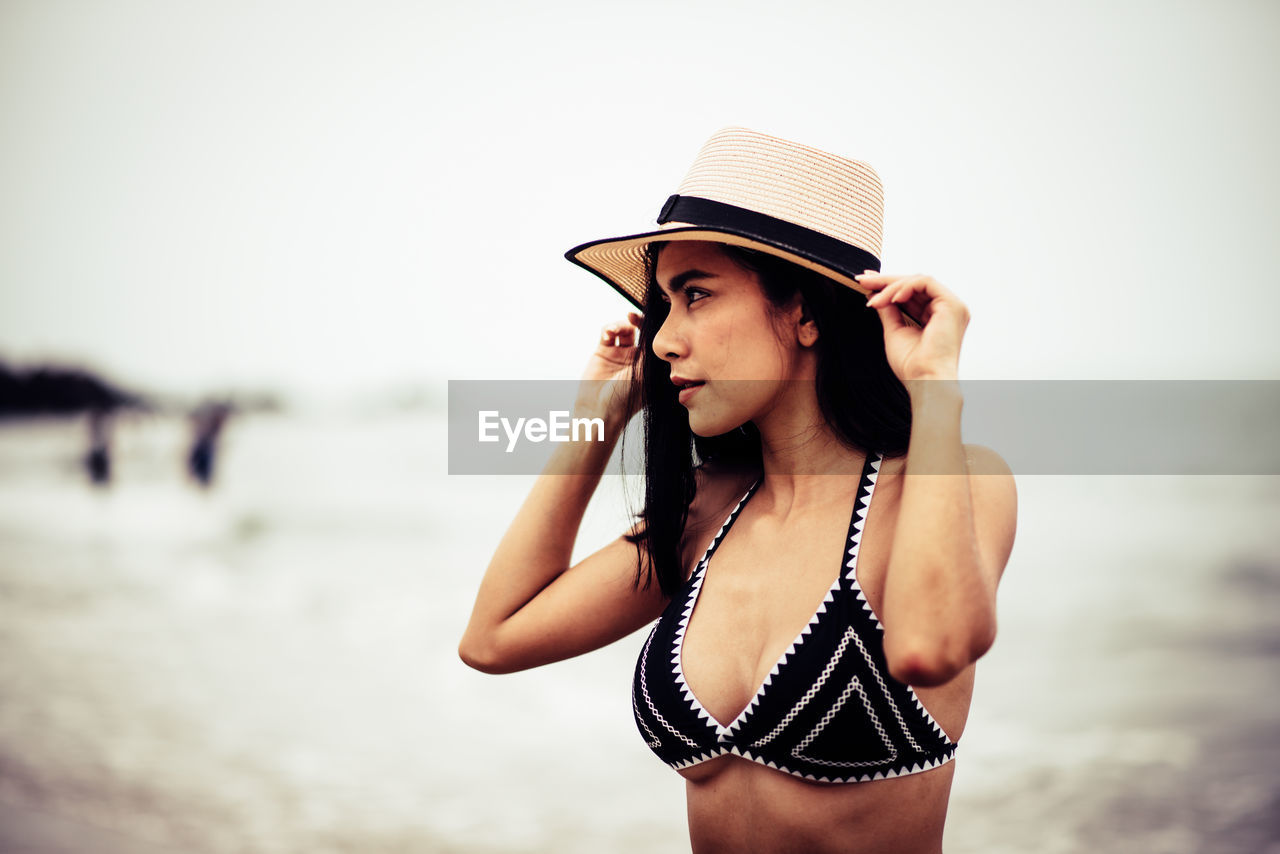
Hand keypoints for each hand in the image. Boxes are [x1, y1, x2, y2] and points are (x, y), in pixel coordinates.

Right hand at [575, 311, 644, 428]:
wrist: (600, 412)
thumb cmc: (627, 399)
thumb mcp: (647, 375)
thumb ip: (653, 353)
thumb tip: (662, 332)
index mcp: (650, 364)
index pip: (655, 339)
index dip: (654, 326)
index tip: (650, 319)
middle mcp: (636, 358)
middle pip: (640, 330)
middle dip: (637, 320)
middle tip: (632, 316)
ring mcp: (619, 354)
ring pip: (623, 329)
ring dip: (620, 324)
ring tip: (615, 330)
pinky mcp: (603, 352)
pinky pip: (607, 333)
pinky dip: (608, 329)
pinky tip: (608, 334)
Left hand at [857, 273, 968, 381]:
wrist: (924, 381)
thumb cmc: (912, 366)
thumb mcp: (895, 332)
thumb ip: (888, 311)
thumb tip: (875, 295)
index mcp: (936, 317)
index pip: (911, 294)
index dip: (889, 285)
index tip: (867, 282)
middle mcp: (946, 310)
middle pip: (914, 285)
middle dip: (886, 281)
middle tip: (863, 279)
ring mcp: (951, 306)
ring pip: (918, 281)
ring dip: (891, 287)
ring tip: (874, 300)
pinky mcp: (952, 305)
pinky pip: (925, 283)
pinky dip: (905, 287)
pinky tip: (891, 299)